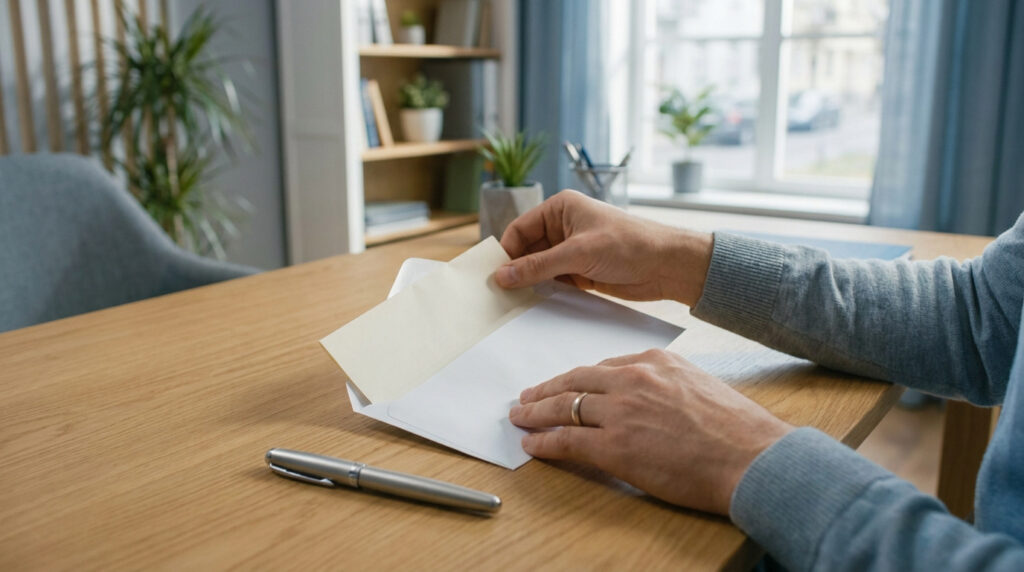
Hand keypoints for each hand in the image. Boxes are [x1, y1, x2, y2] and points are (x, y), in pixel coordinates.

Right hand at [495, 190, 713, 305]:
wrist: (667, 265)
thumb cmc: (629, 244)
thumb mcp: (579, 253)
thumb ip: (538, 266)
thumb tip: (502, 276)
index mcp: (561, 209)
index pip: (520, 229)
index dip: (506, 252)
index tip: (493, 275)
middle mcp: (563, 227)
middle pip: (526, 249)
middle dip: (515, 269)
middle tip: (498, 293)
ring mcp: (572, 250)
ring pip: (539, 268)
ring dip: (529, 283)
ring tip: (512, 302)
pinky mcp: (581, 271)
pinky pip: (553, 281)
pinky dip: (544, 291)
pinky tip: (534, 304)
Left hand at [508, 349, 793, 514]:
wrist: (752, 456)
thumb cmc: (737, 428)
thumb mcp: (699, 385)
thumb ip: (667, 385)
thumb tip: (650, 399)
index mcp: (654, 362)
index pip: (602, 366)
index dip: (578, 378)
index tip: (566, 383)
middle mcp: (632, 380)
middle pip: (574, 380)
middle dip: (546, 389)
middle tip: (527, 396)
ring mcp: (620, 412)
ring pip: (564, 406)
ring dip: (536, 412)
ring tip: (520, 417)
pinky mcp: (615, 447)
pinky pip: (566, 440)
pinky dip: (544, 442)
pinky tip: (531, 444)